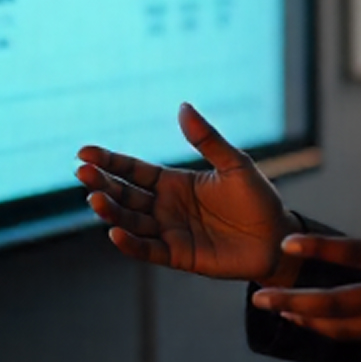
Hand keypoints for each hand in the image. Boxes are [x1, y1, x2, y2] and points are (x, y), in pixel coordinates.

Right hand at [76, 103, 301, 285]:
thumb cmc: (257, 199)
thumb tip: (183, 105)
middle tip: (82, 173)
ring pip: (131, 221)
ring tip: (94, 199)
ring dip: (111, 211)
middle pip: (125, 194)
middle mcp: (166, 206)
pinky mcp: (179, 256)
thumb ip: (207, 139)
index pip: (134, 170)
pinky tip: (115, 233)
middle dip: (102, 183)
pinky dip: (130, 244)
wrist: (277, 238)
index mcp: (175, 182)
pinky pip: (149, 250)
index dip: (109, 161)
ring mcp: (170, 232)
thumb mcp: (234, 163)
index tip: (84, 152)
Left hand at [251, 161, 360, 349]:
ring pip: (342, 325)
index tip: (287, 242)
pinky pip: (358, 336)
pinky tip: (307, 321)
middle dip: (294, 300)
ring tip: (274, 308)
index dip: (319, 248)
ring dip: (305, 318)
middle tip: (259, 295)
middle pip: (336, 302)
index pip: (355, 253)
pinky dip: (329, 330)